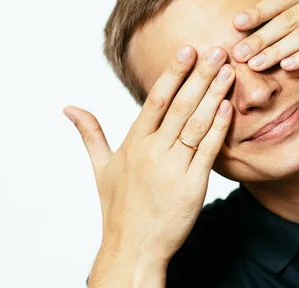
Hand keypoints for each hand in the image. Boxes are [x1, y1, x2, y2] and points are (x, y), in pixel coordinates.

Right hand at [63, 45, 234, 265]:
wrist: (133, 248)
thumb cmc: (118, 208)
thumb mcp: (100, 168)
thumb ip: (90, 134)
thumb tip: (69, 108)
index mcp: (134, 143)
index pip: (156, 99)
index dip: (173, 73)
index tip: (188, 50)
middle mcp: (153, 151)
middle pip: (180, 105)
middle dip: (200, 75)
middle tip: (217, 50)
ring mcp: (173, 168)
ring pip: (196, 123)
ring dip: (214, 95)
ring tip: (229, 72)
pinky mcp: (192, 186)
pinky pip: (208, 151)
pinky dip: (219, 128)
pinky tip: (229, 108)